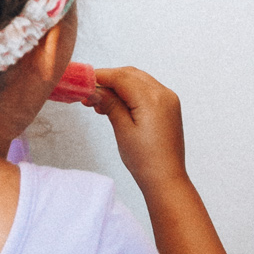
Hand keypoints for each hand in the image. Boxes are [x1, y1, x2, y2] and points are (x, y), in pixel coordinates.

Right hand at [94, 67, 186, 191]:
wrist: (166, 179)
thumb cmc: (145, 160)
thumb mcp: (123, 130)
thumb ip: (109, 104)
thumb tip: (93, 90)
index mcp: (152, 99)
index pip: (122, 77)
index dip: (101, 77)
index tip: (83, 82)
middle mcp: (164, 94)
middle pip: (131, 75)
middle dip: (109, 80)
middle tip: (89, 94)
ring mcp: (169, 99)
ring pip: (139, 80)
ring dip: (119, 86)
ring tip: (100, 104)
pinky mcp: (169, 107)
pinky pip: (148, 90)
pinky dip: (131, 92)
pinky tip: (117, 105)